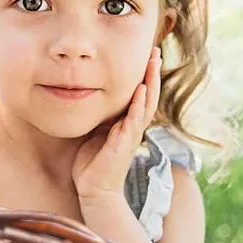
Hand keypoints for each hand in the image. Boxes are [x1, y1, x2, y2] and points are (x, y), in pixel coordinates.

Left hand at [72, 47, 161, 204]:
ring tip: (153, 64)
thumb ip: (98, 117)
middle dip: (152, 73)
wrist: (93, 191)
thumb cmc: (92, 163)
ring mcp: (131, 136)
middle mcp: (133, 128)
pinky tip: (140, 92)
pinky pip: (133, 122)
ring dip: (150, 84)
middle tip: (155, 51)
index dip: (144, 75)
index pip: (140, 95)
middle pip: (148, 95)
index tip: (146, 55)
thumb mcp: (93, 132)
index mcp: (126, 123)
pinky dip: (138, 106)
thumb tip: (87, 96)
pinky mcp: (124, 145)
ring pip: (146, 105)